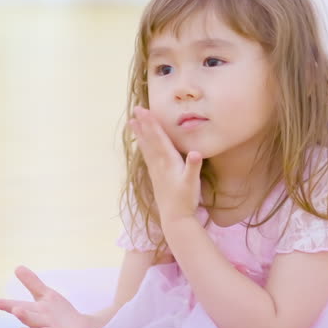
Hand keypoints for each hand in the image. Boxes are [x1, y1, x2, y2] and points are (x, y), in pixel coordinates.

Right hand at [0, 266, 94, 327]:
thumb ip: (32, 283)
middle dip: (23, 316)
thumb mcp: (46, 295)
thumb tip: (17, 267)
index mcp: (37, 311)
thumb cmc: (58, 313)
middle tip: (15, 310)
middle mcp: (43, 324)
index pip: (20, 306)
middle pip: (31, 320)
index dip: (7, 305)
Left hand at [130, 106, 201, 222]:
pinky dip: (143, 147)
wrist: (175, 218)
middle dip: (144, 124)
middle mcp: (159, 164)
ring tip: (132, 122)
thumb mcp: (192, 183)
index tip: (144, 111)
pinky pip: (147, 157)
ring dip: (140, 134)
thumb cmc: (186, 200)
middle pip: (150, 140)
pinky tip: (141, 144)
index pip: (159, 138)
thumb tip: (195, 152)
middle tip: (135, 109)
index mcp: (168, 162)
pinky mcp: (156, 177)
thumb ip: (193, 167)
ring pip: (146, 148)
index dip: (152, 124)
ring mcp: (156, 171)